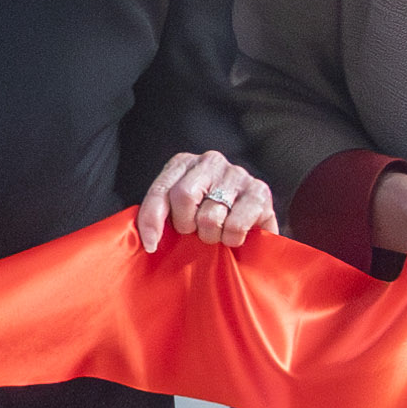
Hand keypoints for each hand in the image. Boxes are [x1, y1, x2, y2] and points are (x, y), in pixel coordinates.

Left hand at [130, 150, 276, 253]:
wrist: (253, 218)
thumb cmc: (207, 214)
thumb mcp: (179, 210)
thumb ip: (161, 214)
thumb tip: (146, 239)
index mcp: (183, 163)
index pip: (160, 190)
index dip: (151, 220)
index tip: (152, 245)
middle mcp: (210, 161)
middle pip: (184, 196)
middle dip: (186, 225)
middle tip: (196, 231)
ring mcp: (237, 174)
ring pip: (209, 215)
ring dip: (211, 235)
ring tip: (217, 232)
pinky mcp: (260, 192)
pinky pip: (235, 225)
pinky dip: (231, 238)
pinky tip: (235, 235)